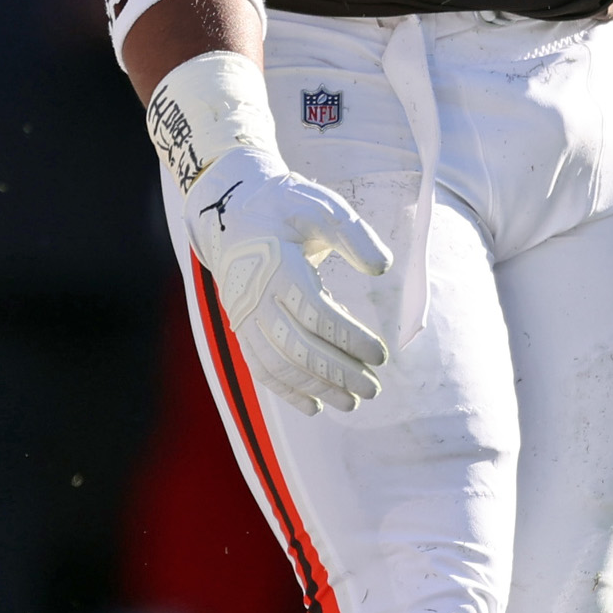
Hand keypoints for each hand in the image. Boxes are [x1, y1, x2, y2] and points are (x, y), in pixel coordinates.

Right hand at [185, 146, 392, 413]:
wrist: (230, 211)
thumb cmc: (285, 207)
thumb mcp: (320, 206)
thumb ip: (352, 234)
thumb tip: (382, 268)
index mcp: (277, 266)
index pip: (317, 313)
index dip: (349, 339)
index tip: (381, 355)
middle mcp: (256, 296)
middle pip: (299, 346)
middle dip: (338, 372)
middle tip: (373, 388)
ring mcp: (245, 316)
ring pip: (279, 363)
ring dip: (316, 387)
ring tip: (351, 402)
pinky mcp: (241, 327)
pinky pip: (260, 367)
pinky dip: (286, 390)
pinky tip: (314, 406)